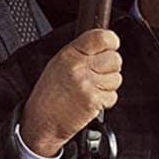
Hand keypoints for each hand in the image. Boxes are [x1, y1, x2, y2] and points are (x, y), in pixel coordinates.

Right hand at [19, 29, 120, 156]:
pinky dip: (105, 101)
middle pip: (115, 58)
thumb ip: (81, 53)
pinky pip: (112, 96)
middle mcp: (78, 67)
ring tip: (91, 90)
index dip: (112, 42)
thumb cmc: (50, 95)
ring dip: (108, 86)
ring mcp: (86, 84)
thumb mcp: (59, 64)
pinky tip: (91, 101)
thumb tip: (105, 45)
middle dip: (111, 68)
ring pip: (116, 78)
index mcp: (70, 54)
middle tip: (97, 76)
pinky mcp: (92, 101)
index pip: (102, 38)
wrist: (41, 121)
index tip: (112, 47)